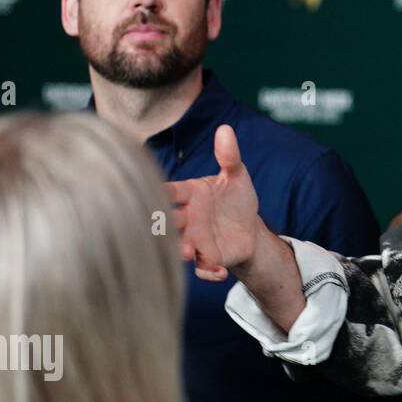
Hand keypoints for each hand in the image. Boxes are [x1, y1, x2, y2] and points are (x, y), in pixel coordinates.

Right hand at [167, 124, 263, 281]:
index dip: (159, 192)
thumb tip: (225, 130)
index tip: (151, 191)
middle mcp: (187, 218)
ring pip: (180, 246)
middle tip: (164, 224)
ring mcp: (196, 239)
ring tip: (190, 252)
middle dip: (163, 224)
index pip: (169, 191)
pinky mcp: (209, 258)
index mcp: (190, 194)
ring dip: (181, 250)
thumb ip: (229, 156)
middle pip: (167, 221)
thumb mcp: (237, 176)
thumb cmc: (236, 199)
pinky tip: (219, 271)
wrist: (250, 227)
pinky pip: (203, 268)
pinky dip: (209, 272)